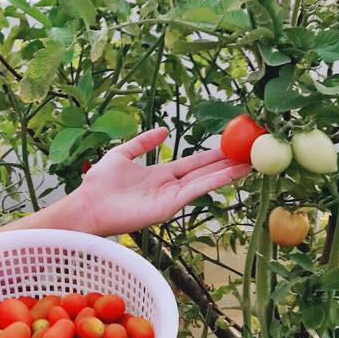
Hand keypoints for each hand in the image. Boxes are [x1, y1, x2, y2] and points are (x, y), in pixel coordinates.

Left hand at [61, 126, 249, 236]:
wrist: (88, 205)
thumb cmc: (99, 183)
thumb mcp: (122, 153)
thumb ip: (143, 142)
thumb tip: (164, 130)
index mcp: (159, 175)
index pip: (192, 164)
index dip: (211, 156)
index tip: (230, 146)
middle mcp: (169, 187)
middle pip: (204, 173)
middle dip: (227, 164)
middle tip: (250, 154)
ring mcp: (170, 199)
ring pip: (204, 182)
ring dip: (226, 174)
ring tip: (249, 164)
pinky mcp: (168, 208)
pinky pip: (194, 192)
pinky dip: (212, 183)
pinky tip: (228, 175)